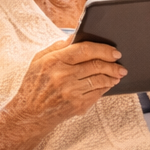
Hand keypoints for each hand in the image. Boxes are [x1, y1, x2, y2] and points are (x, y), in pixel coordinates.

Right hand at [6, 35, 126, 135]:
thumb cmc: (34, 85)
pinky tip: (109, 84)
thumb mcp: (39, 61)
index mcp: (54, 61)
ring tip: (118, 73)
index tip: (114, 51)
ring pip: (100, 79)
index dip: (103, 49)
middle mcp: (62, 76)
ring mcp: (71, 92)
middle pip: (96, 65)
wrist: (30, 114)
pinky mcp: (77, 105)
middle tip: (120, 63)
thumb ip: (57, 47)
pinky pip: (98, 93)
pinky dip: (106, 87)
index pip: (84, 50)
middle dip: (112, 63)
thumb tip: (75, 36)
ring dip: (113, 76)